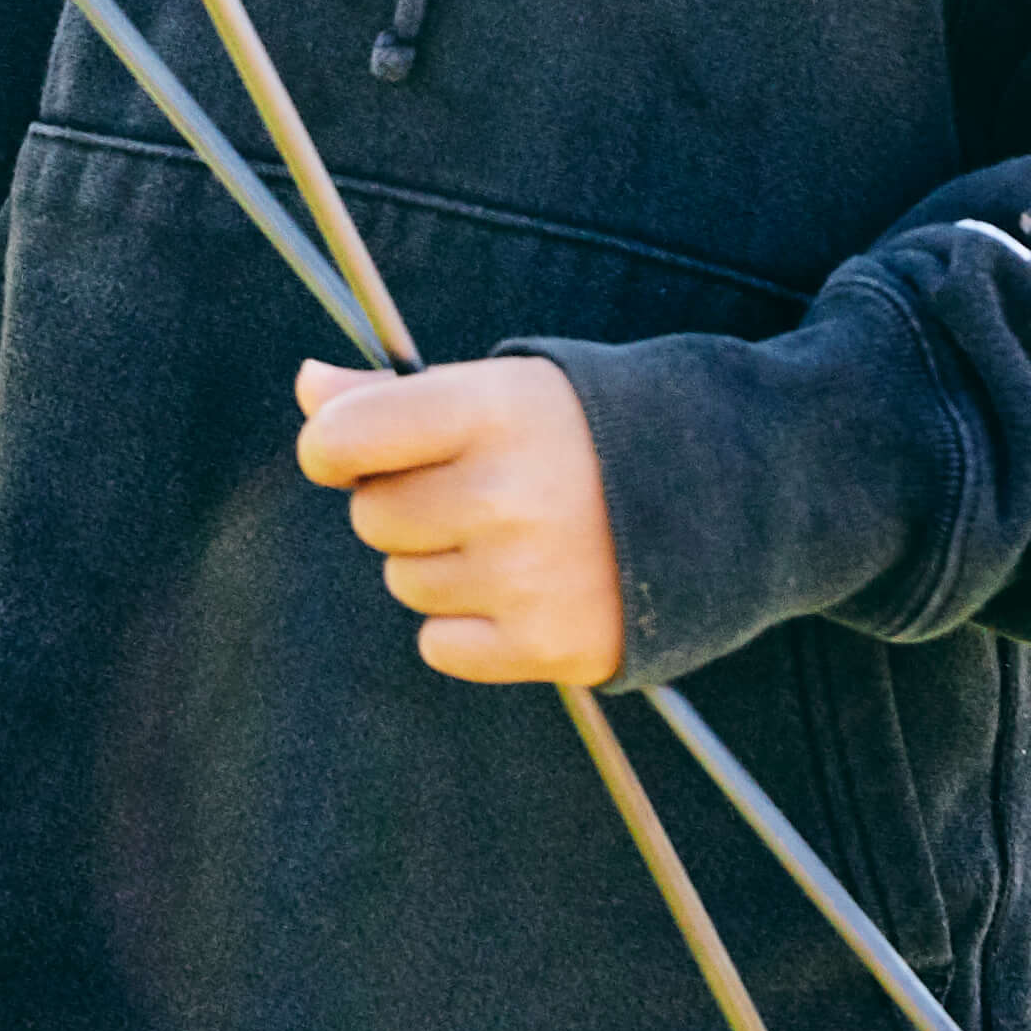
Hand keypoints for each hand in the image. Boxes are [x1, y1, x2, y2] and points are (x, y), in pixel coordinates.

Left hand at [292, 357, 625, 688]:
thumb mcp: (504, 390)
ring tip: (516, 538)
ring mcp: (524, 575)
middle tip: (479, 490)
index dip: (332, 447)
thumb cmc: (588, 435)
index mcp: (493, 410)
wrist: (722, 498)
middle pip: (373, 516)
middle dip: (408, 504)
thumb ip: (397, 396)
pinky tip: (525, 590)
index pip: (347, 438)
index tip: (350, 452)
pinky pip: (439, 644)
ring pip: (405, 581)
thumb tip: (309, 386)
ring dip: (442, 564)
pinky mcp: (545, 643)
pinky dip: (469, 627)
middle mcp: (505, 493)